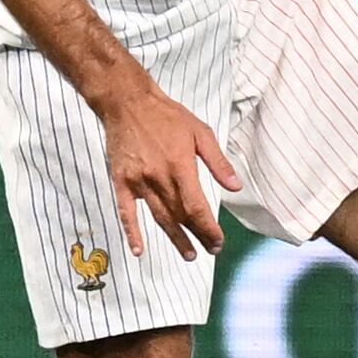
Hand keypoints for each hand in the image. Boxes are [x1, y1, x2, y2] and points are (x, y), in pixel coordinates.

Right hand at [95, 77, 236, 260]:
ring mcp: (139, 182)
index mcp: (180, 166)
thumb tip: (236, 187)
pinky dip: (132, 232)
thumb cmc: (166, 116)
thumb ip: (218, 162)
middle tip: (210, 250)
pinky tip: (138, 250)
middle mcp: (159, 178)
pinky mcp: (122, 182)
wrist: (127, 103)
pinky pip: (126, 212)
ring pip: (159, 217)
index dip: (208, 228)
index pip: (197, 206)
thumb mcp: (200, 132)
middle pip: (181, 216)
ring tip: (188, 255)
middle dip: (198, 235)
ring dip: (175, 238)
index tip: (218, 241)